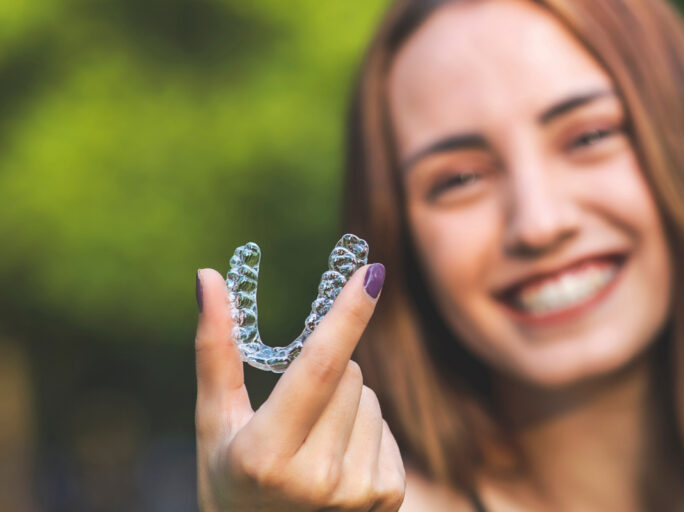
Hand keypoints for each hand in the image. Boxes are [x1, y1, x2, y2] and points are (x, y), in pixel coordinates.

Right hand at [194, 263, 403, 510]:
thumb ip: (216, 349)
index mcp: (265, 455)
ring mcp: (356, 492)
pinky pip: (387, 429)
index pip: (319, 368)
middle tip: (294, 414)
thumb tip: (209, 276)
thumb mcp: (215, 422)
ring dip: (348, 406)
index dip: (347, 316)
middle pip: (351, 374)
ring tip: (312, 447)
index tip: (373, 273)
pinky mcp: (387, 497)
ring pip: (372, 399)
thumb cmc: (231, 479)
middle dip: (327, 373)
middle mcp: (316, 478)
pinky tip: (336, 466)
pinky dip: (365, 435)